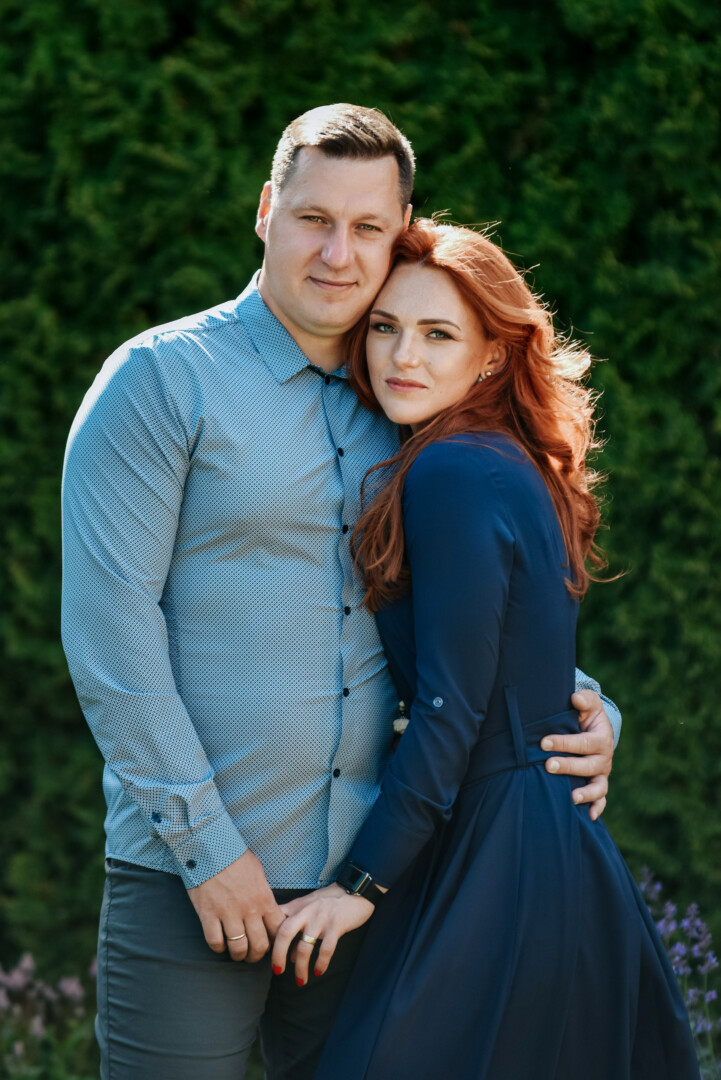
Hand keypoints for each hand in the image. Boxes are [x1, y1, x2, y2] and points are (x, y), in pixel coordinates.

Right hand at [187, 849, 284, 961]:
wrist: (210, 847)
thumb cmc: (235, 856)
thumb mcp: (258, 872)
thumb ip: (264, 894)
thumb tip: (268, 911)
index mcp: (264, 897)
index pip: (277, 930)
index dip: (276, 941)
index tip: (270, 943)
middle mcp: (248, 909)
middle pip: (260, 945)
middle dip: (257, 955)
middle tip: (252, 955)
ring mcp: (227, 913)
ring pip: (238, 948)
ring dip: (239, 955)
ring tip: (237, 954)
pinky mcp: (208, 914)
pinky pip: (215, 942)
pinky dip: (218, 947)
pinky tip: (220, 943)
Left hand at [271, 883, 374, 984]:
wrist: (355, 889)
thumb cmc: (329, 901)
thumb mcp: (308, 906)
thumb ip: (296, 926)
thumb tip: (289, 956)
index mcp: (297, 906)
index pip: (275, 919)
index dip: (266, 936)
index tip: (265, 952)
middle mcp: (306, 911)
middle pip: (284, 933)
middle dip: (278, 954)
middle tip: (277, 970)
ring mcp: (321, 918)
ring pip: (304, 947)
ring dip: (300, 967)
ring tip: (300, 981)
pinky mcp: (336, 925)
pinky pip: (326, 949)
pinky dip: (321, 963)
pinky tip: (318, 971)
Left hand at [541, 690, 613, 820]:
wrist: (593, 728)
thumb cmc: (585, 715)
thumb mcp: (587, 704)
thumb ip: (583, 700)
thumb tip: (575, 698)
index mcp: (601, 738)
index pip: (584, 742)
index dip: (564, 742)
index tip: (544, 742)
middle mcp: (604, 758)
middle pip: (588, 766)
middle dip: (568, 766)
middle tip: (548, 765)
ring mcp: (602, 774)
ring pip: (598, 787)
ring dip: (585, 793)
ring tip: (571, 797)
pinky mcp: (599, 785)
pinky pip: (601, 800)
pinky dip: (597, 808)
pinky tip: (587, 817)